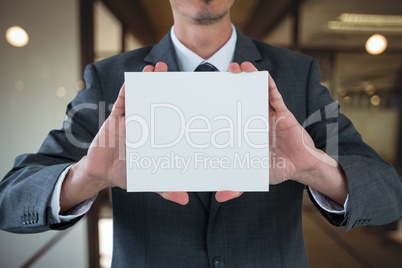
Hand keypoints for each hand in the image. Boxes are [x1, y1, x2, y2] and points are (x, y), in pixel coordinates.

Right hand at [61, 62, 187, 213]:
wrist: (102, 172)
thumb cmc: (128, 173)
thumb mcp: (150, 180)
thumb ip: (166, 188)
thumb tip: (185, 199)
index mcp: (156, 134)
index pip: (170, 115)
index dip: (178, 102)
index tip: (189, 91)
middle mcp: (146, 122)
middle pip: (156, 99)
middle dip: (164, 84)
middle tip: (171, 70)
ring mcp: (132, 118)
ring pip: (141, 95)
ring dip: (148, 81)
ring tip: (155, 67)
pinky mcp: (116, 118)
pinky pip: (122, 100)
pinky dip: (128, 89)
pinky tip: (134, 79)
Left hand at [216, 61, 335, 202]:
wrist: (300, 167)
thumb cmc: (276, 168)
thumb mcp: (253, 176)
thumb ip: (237, 185)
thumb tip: (219, 197)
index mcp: (246, 131)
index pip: (231, 114)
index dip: (221, 104)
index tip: (207, 94)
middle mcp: (255, 119)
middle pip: (241, 97)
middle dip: (231, 85)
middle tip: (220, 72)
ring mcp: (269, 114)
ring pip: (256, 92)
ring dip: (246, 79)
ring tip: (236, 67)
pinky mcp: (283, 112)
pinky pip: (274, 95)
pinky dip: (267, 84)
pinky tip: (259, 74)